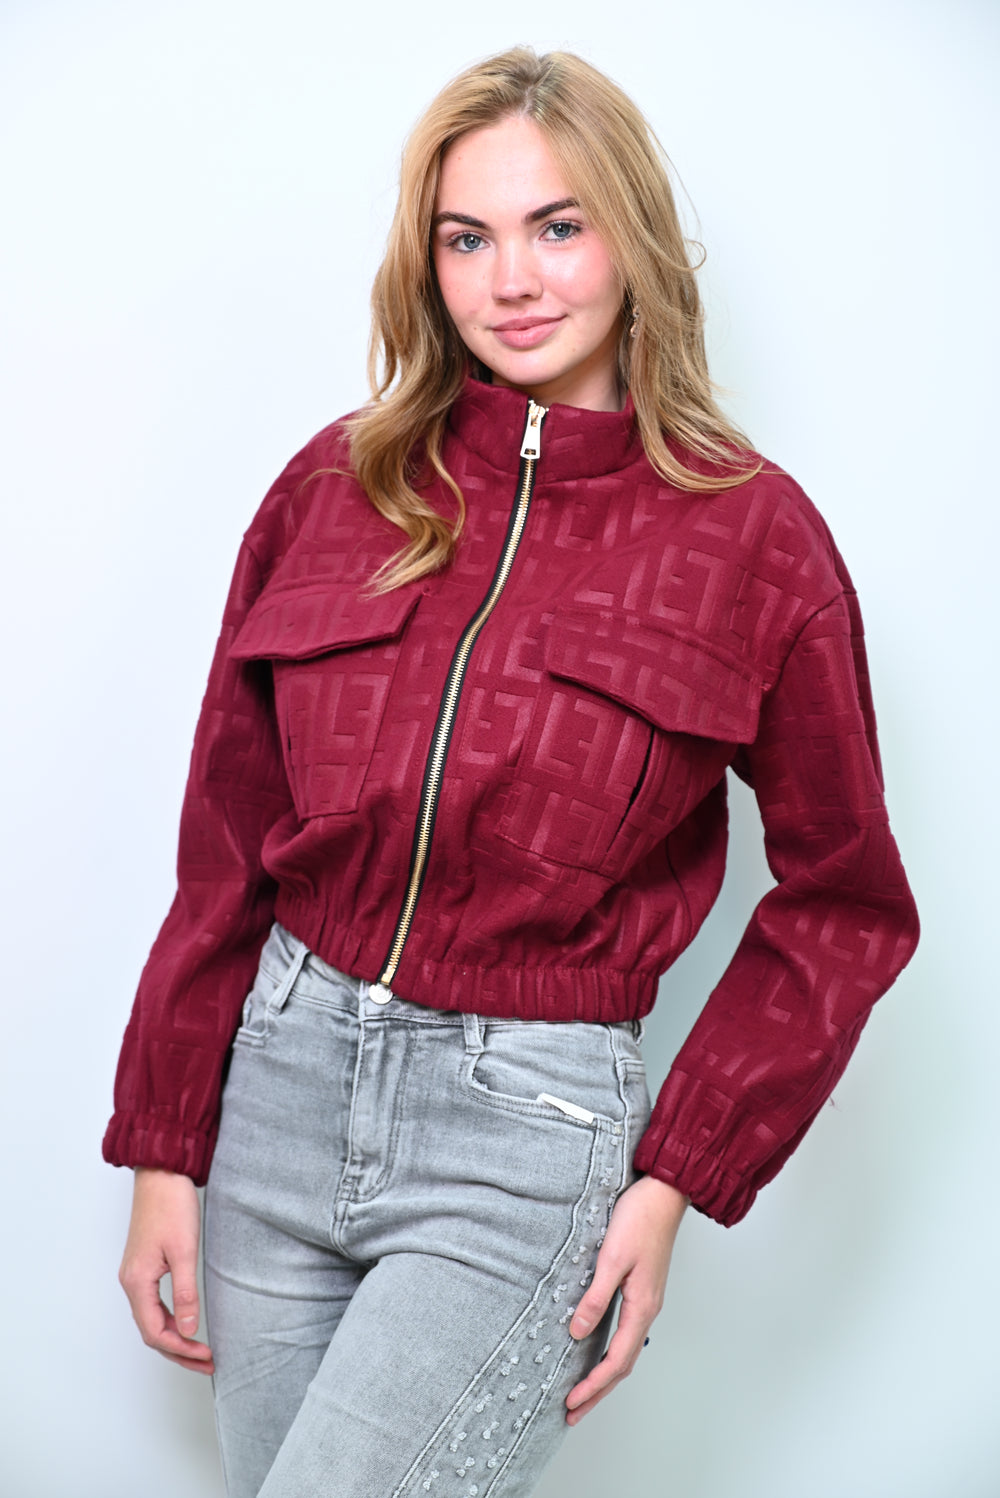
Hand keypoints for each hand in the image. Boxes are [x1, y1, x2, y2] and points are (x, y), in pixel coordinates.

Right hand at [118, 1168, 214, 1373]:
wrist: (161, 1173)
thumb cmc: (171, 1205)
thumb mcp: (184, 1250)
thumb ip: (185, 1292)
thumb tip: (189, 1328)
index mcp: (137, 1282)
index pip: (155, 1332)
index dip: (181, 1349)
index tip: (206, 1355)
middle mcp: (131, 1282)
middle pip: (151, 1331)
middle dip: (178, 1351)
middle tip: (208, 1362)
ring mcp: (136, 1275)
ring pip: (151, 1319)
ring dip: (175, 1338)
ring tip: (201, 1350)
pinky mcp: (144, 1266)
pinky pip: (153, 1304)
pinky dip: (170, 1320)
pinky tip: (186, 1323)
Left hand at [564, 1174, 686, 1422]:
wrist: (663, 1192)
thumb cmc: (639, 1219)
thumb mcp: (611, 1258)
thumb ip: (595, 1296)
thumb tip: (577, 1332)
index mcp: (641, 1306)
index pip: (616, 1361)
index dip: (593, 1385)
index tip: (571, 1402)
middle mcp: (646, 1309)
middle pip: (622, 1364)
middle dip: (598, 1391)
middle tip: (573, 1412)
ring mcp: (645, 1300)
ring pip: (625, 1349)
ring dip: (604, 1375)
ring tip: (582, 1391)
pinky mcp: (641, 1289)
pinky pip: (625, 1332)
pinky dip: (610, 1351)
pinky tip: (596, 1349)